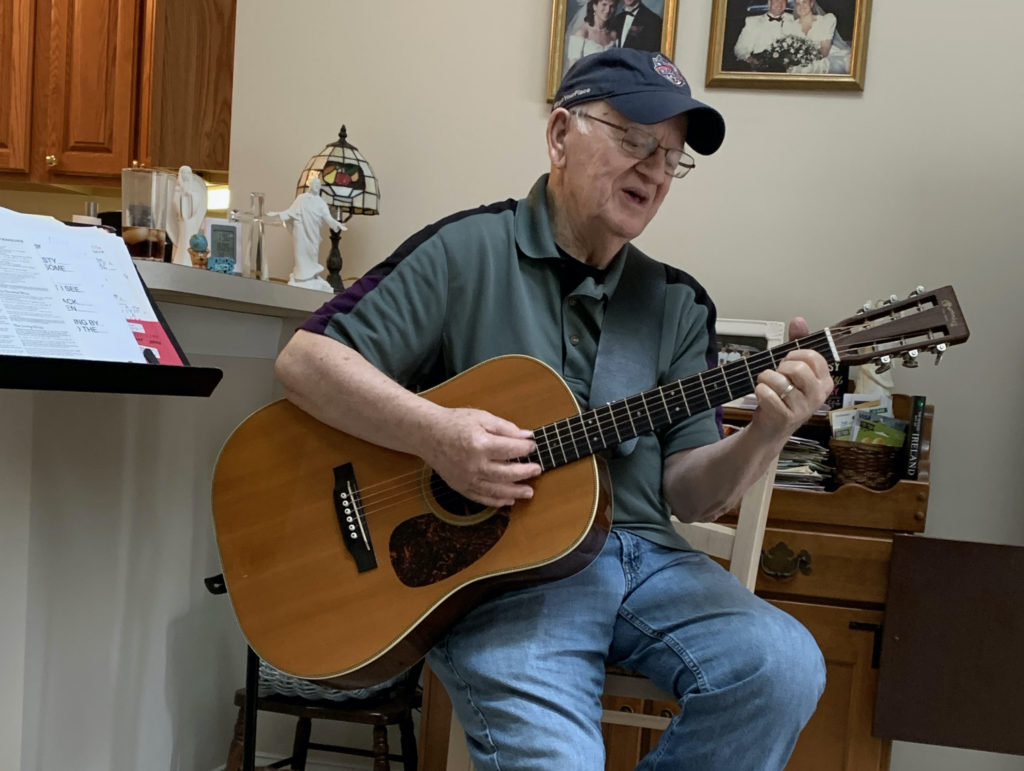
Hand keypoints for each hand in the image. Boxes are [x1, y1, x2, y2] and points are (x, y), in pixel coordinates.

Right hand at [422, 408, 541, 508]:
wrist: (428, 434)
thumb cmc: (455, 423)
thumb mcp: (481, 417)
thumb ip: (505, 428)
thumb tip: (527, 437)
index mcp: (480, 444)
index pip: (510, 450)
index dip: (525, 449)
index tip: (533, 446)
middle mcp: (473, 464)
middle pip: (506, 473)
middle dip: (524, 472)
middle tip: (537, 470)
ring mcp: (466, 478)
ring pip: (495, 490)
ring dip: (515, 493)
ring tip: (529, 492)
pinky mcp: (459, 486)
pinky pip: (480, 498)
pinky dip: (495, 501)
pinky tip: (508, 500)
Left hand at [750, 316, 832, 439]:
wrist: (771, 428)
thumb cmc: (783, 396)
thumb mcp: (792, 369)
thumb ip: (797, 343)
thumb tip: (799, 320)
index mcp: (824, 381)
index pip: (812, 356)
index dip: (793, 355)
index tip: (788, 363)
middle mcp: (818, 394)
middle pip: (796, 367)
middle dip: (779, 368)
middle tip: (777, 376)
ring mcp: (803, 407)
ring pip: (778, 380)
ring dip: (765, 379)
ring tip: (767, 387)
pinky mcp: (786, 417)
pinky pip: (766, 394)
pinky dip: (759, 391)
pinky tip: (763, 397)